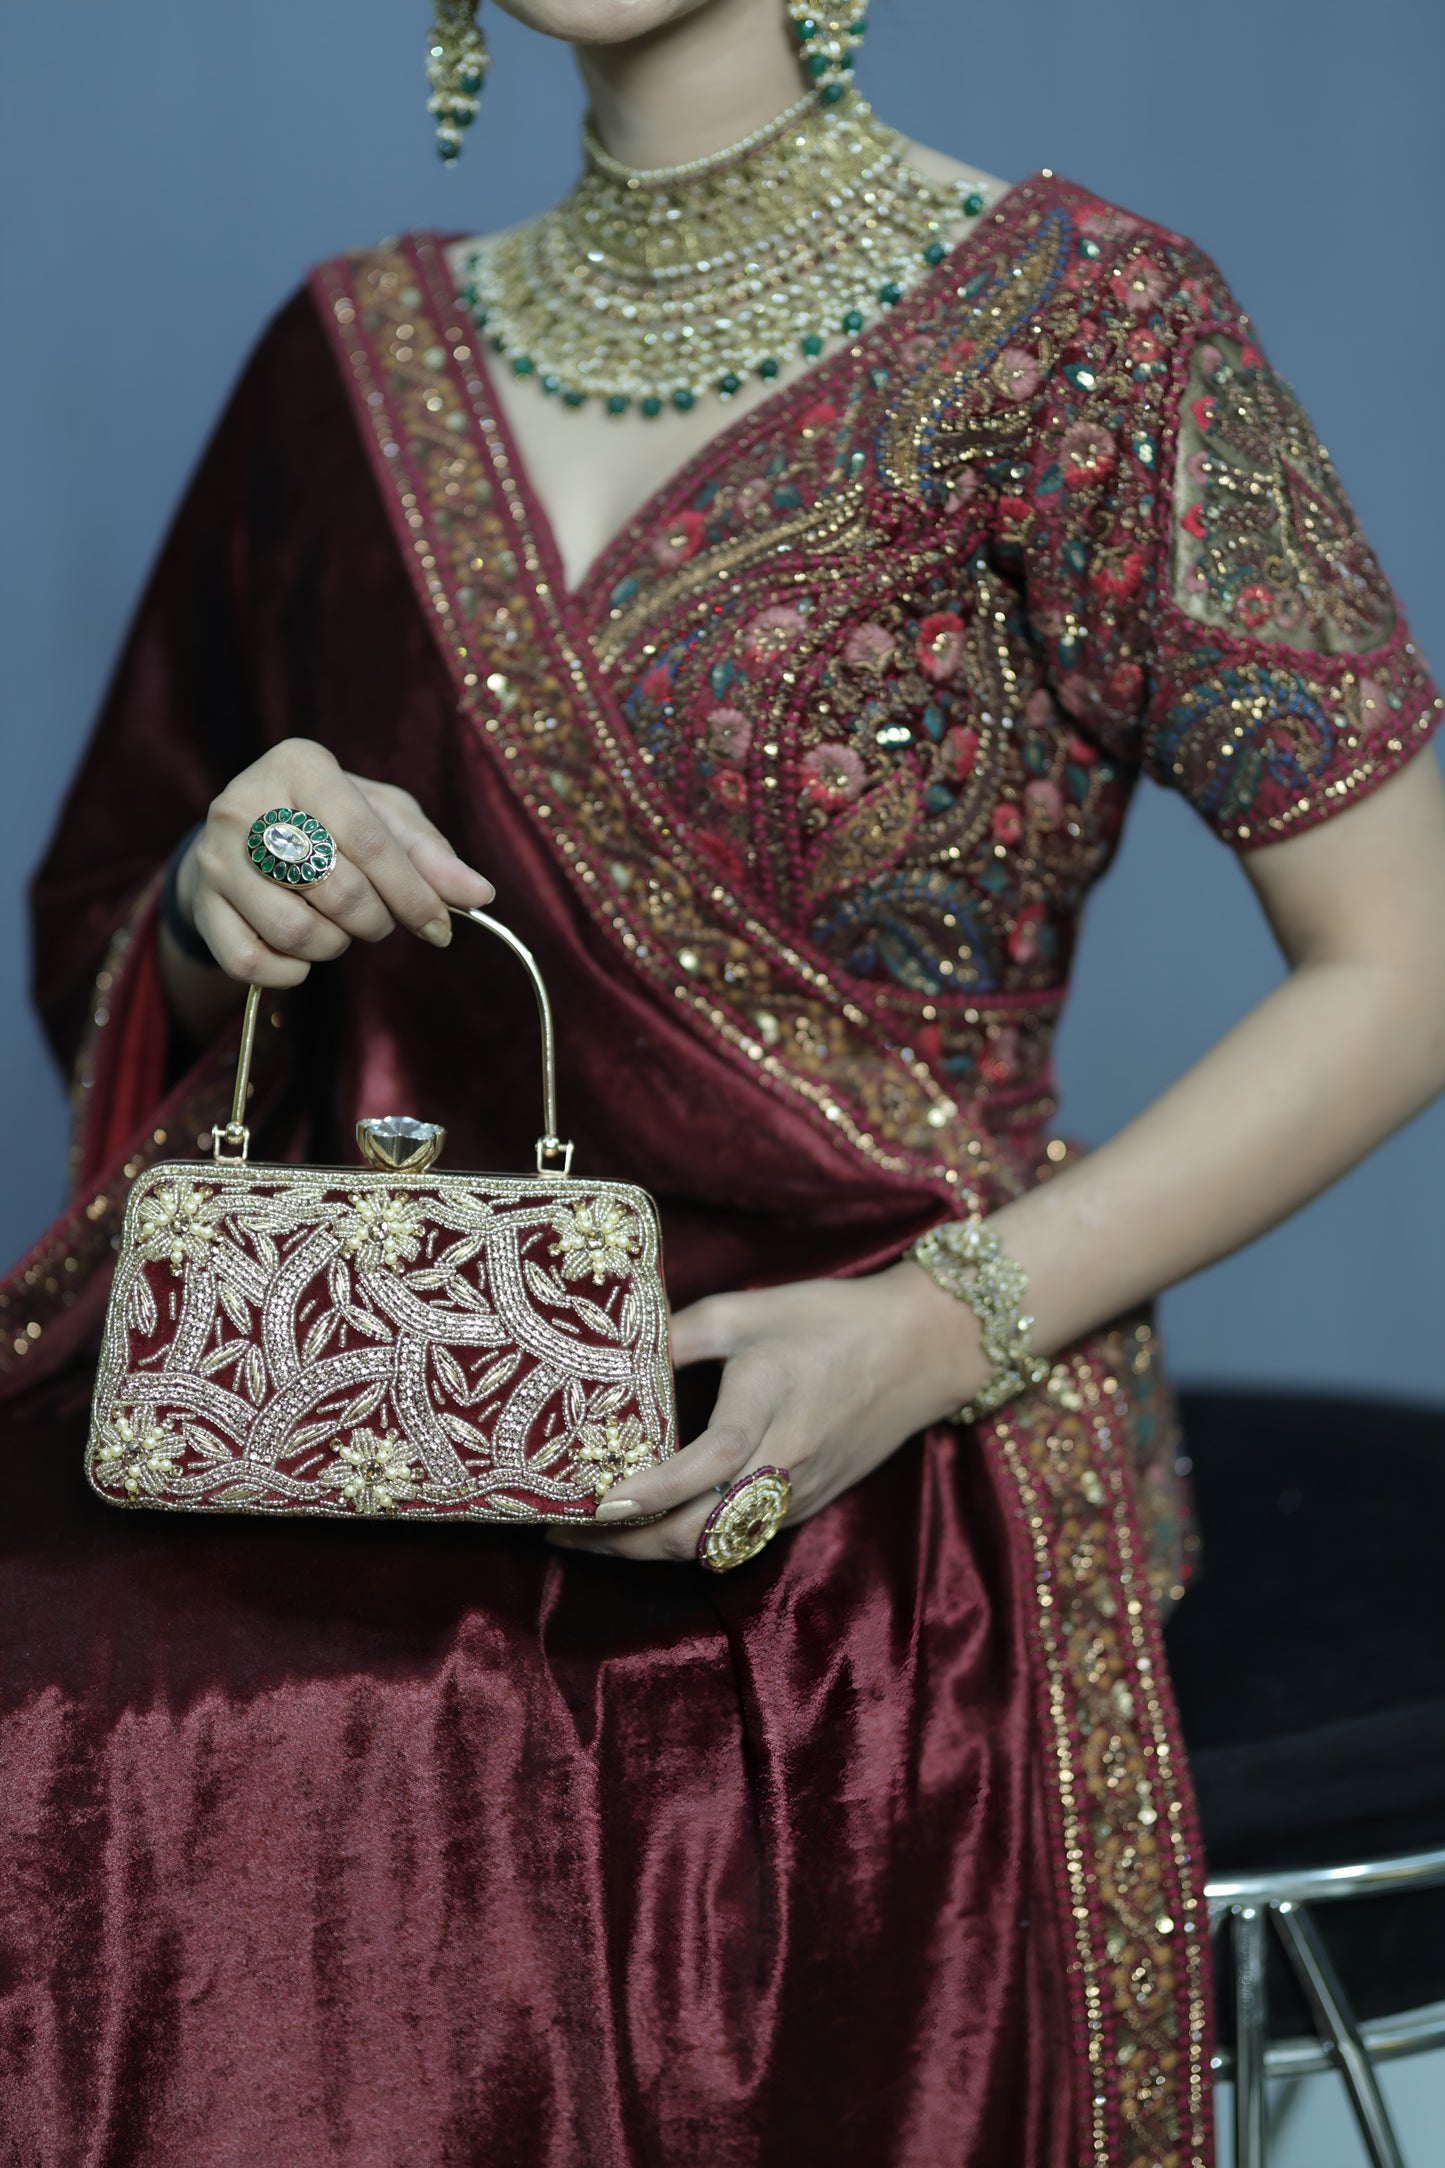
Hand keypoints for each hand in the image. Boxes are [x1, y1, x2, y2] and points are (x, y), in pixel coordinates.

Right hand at [173, 738, 493, 985]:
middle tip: (380, 920)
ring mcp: (213, 856)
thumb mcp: (383, 818)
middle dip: (376, 920)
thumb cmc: (328, 823)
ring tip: (338, 928)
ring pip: (296, 931)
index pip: (369, 842)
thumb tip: (479, 894)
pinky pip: (251, 963)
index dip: (414, 894)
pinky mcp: (200, 906)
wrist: (241, 840)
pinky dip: (290, 972)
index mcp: (300, 764)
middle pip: (337, 889)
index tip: (441, 926)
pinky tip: (301, 954)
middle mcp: (245, 802)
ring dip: (335, 946)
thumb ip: (431, 854)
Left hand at [546, 1262, 982, 1563]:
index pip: (708, 1462)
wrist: (922, 1349)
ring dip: (652, 1552)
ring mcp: (797, 1493)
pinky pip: (738, 1538)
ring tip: (590, 1538)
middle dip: (628, 1544)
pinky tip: (648, 1528)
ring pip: (717, 1545)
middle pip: (702, 1529)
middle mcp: (786, 1464)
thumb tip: (610, 1353)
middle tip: (562, 1534)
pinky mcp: (804, 1504)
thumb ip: (678, 1335)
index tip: (595, 1503)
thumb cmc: (830, 1320)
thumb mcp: (748, 1310)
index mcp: (773, 1406)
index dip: (651, 1490)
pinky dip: (688, 1542)